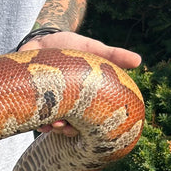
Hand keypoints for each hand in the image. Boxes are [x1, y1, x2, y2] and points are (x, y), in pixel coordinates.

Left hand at [19, 30, 141, 137]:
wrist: (42, 40)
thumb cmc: (71, 47)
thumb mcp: (92, 49)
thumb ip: (113, 55)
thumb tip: (138, 60)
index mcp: (84, 98)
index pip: (92, 119)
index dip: (92, 125)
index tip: (91, 125)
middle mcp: (68, 105)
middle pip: (71, 127)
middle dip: (68, 129)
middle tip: (65, 126)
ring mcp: (50, 105)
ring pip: (53, 125)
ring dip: (53, 128)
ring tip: (53, 124)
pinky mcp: (32, 102)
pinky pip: (35, 119)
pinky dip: (38, 122)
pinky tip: (40, 122)